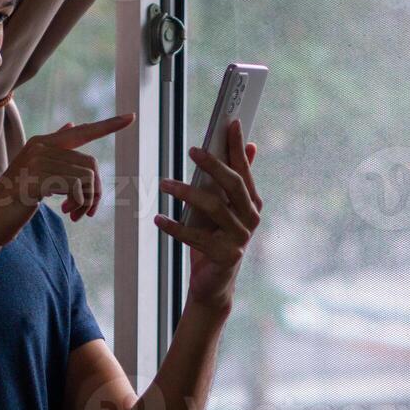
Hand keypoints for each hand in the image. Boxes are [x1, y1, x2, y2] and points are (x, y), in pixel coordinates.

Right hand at [0, 113, 134, 249]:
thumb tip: (72, 125)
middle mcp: (41, 147)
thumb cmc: (14, 201)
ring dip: (88, 201)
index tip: (131, 117)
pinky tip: (68, 213)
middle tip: (86, 212)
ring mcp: (38, 161)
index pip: (82, 131)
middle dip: (95, 191)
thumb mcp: (36, 173)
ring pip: (88, 177)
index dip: (108, 125)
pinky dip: (80, 203)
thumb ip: (54, 152)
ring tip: (75, 214)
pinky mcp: (38, 179)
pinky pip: (78, 187)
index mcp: (42, 143)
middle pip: (91, 164)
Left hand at [155, 118, 261, 311]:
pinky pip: (195, 237)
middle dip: (213, 164)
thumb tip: (251, 146)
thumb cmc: (217, 240)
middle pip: (233, 185)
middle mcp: (250, 219)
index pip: (245, 170)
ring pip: (213, 207)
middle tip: (192, 150)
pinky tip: (158, 218)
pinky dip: (174, 227)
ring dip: (186, 192)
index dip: (238, 147)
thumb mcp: (227, 209)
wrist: (215, 286)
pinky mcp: (224, 256)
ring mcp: (239, 239)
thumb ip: (237, 180)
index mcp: (252, 204)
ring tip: (164, 183)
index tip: (231, 123)